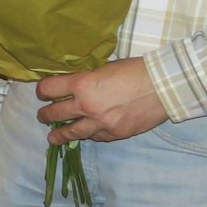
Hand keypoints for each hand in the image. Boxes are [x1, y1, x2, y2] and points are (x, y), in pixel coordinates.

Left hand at [36, 57, 166, 144]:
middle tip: (43, 116)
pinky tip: (85, 135)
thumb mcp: (104, 69)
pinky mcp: (115, 134)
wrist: (164, 87)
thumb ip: (87, 80)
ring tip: (52, 137)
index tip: (42, 93)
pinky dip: (89, 135)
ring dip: (59, 134)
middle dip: (46, 115)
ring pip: (72, 132)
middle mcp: (87, 106)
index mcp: (82, 84)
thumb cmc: (135, 71)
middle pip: (55, 113)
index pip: (50, 89)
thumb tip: (74, 86)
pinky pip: (95, 137)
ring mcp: (101, 123)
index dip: (42, 90)